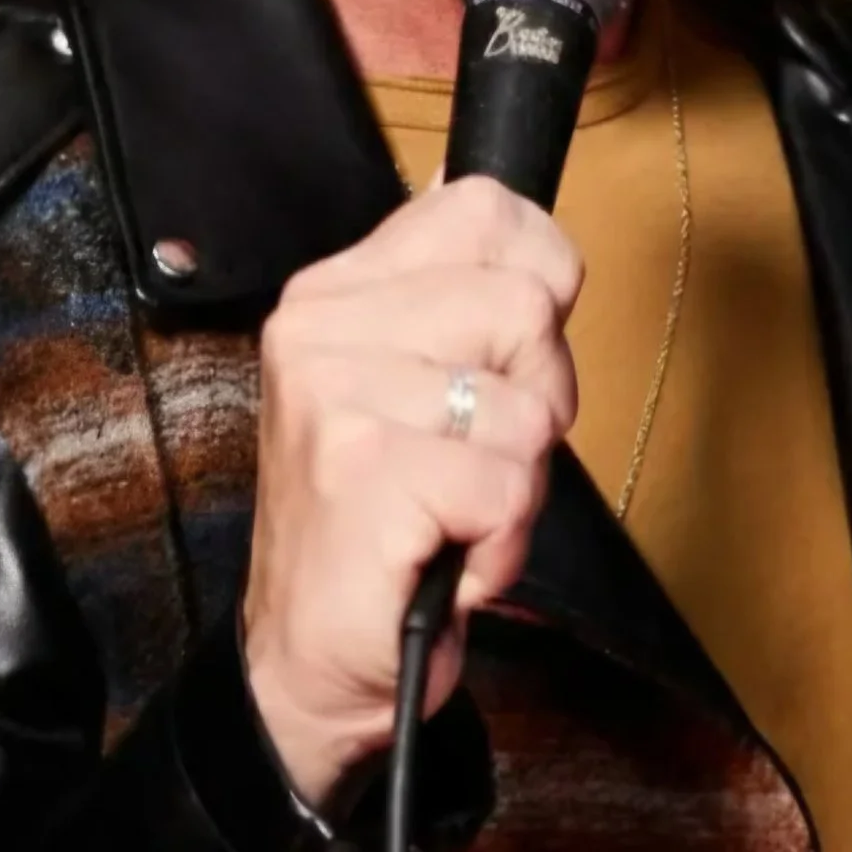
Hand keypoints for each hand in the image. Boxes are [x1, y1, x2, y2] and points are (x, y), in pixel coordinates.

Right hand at [241, 175, 580, 808]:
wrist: (309, 658)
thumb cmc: (380, 524)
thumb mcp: (414, 385)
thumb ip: (454, 292)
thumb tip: (497, 193)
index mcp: (335, 291)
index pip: (482, 208)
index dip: (541, 279)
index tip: (511, 355)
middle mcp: (320, 329)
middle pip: (526, 306)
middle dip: (538, 398)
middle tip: (474, 456)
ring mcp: (333, 397)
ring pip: (528, 406)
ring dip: (516, 484)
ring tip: (452, 512)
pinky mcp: (362, 473)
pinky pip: (509, 487)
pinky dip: (500, 542)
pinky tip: (446, 554)